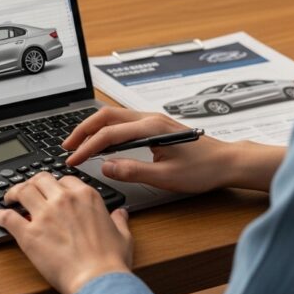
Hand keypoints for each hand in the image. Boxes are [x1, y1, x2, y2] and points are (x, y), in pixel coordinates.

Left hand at [0, 172, 133, 293]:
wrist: (98, 280)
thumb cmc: (110, 261)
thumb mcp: (123, 236)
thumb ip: (119, 221)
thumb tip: (120, 214)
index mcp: (86, 197)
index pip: (65, 180)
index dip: (56, 185)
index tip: (51, 192)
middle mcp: (64, 200)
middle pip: (41, 179)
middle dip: (33, 182)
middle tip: (27, 190)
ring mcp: (45, 215)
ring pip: (22, 191)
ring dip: (14, 192)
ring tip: (9, 198)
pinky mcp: (29, 234)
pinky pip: (8, 218)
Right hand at [61, 106, 235, 193]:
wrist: (226, 162)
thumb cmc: (203, 169)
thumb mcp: (166, 177)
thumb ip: (133, 171)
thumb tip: (105, 167)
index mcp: (151, 127)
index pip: (109, 134)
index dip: (87, 147)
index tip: (73, 160)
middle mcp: (149, 118)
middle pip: (106, 116)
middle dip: (83, 130)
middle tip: (66, 146)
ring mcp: (152, 120)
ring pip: (114, 117)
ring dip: (93, 128)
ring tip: (78, 143)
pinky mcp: (155, 126)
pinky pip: (123, 122)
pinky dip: (106, 129)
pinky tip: (101, 142)